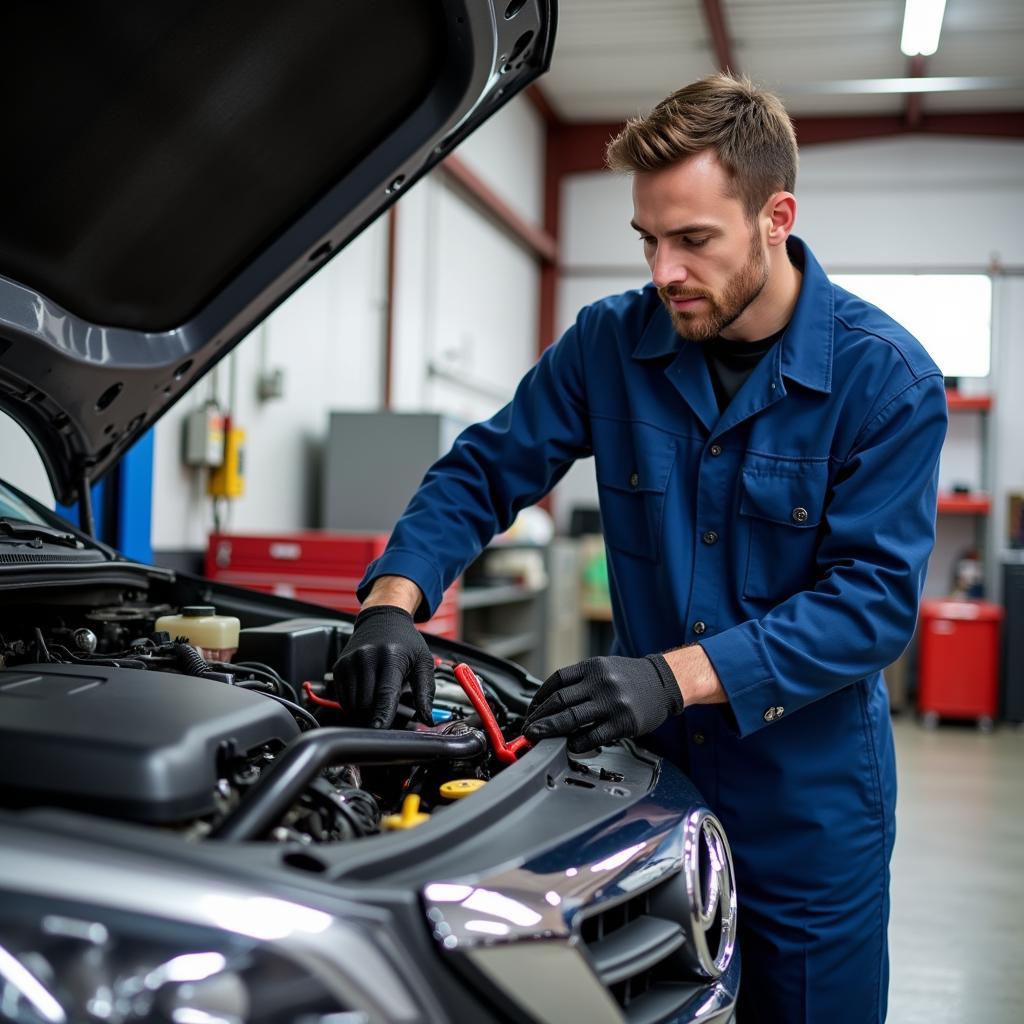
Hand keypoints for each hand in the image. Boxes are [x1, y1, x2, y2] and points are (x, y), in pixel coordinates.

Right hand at [331, 605, 434, 727]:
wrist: (382, 619)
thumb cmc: (405, 641)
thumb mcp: (423, 661)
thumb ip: (425, 692)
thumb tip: (427, 719)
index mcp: (391, 657)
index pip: (384, 694)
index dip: (382, 716)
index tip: (381, 729)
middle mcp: (366, 658)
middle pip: (366, 704)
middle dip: (376, 716)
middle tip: (388, 714)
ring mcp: (350, 662)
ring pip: (353, 704)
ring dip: (364, 712)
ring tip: (379, 703)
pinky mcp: (339, 667)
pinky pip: (344, 698)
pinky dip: (354, 705)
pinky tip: (367, 696)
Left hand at [523, 654, 683, 752]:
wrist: (665, 682)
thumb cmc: (631, 678)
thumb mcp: (605, 668)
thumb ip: (581, 681)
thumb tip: (551, 701)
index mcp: (593, 667)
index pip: (557, 680)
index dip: (539, 697)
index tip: (531, 710)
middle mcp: (601, 683)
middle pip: (560, 700)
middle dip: (539, 716)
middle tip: (528, 728)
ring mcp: (612, 703)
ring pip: (571, 718)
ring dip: (549, 729)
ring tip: (537, 736)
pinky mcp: (623, 722)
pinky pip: (593, 735)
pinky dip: (577, 742)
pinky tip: (569, 745)